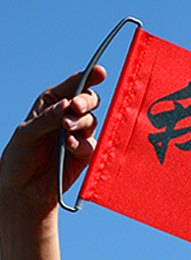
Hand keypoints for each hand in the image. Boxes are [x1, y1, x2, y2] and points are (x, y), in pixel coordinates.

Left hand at [0, 66, 105, 217]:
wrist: (25, 186)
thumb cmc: (21, 154)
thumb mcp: (27, 132)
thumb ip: (48, 118)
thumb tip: (68, 106)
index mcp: (53, 103)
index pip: (74, 86)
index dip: (88, 77)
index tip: (100, 72)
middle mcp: (69, 116)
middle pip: (89, 102)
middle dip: (85, 102)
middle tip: (75, 107)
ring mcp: (80, 135)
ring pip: (92, 122)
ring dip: (80, 124)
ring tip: (65, 131)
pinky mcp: (87, 154)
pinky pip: (91, 145)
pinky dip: (81, 144)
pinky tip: (69, 147)